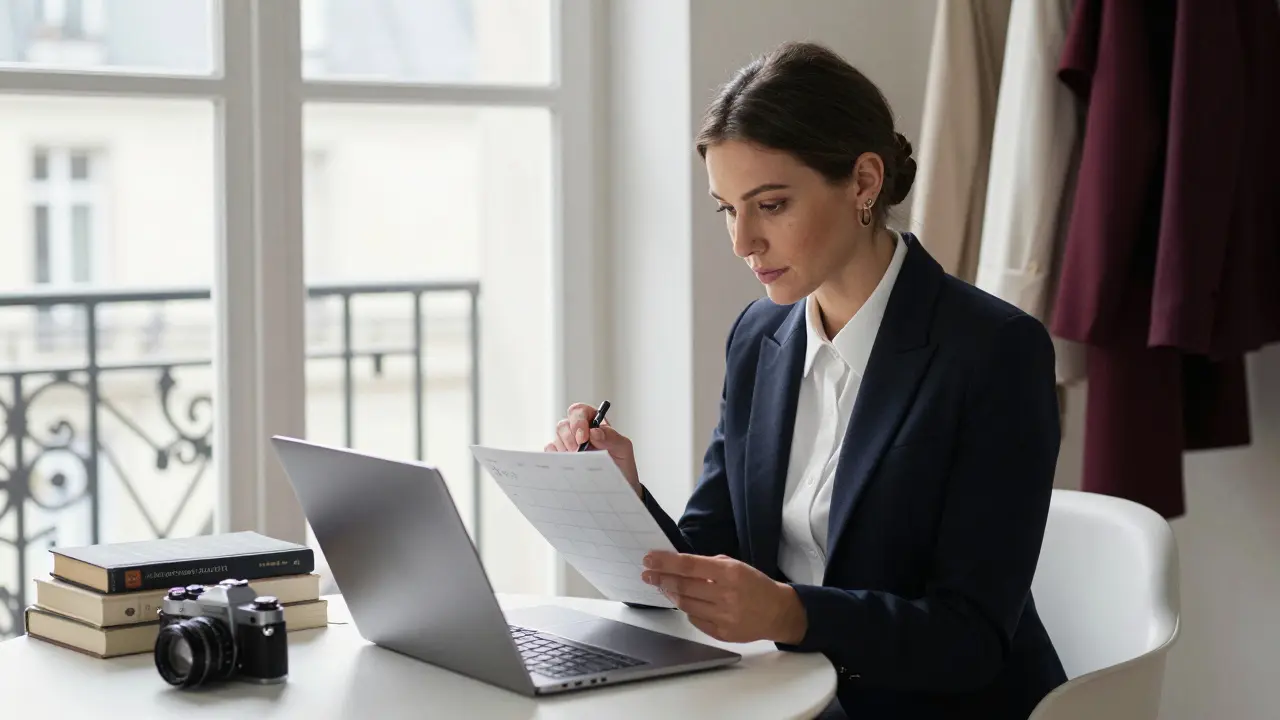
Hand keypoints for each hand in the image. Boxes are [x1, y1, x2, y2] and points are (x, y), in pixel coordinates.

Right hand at [545, 403, 641, 497]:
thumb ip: (611, 437)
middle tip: (577, 451)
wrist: (616, 490)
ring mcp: (568, 444)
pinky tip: (567, 465)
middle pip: (564, 423)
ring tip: (577, 461)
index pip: (580, 411)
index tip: (583, 437)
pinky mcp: (560, 457)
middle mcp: (579, 431)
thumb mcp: (623, 449)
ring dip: (565, 449)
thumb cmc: (621, 466)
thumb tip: (594, 432)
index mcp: (594, 423)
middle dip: (569, 437)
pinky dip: (556, 457)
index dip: (578, 421)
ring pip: (556, 438)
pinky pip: (550, 452)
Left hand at [641, 551, 806, 644]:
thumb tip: (679, 565)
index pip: (689, 565)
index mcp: (730, 573)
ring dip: (670, 594)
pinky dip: (687, 609)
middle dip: (661, 579)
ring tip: (662, 586)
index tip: (649, 559)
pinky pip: (695, 620)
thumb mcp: (737, 566)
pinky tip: (682, 601)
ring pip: (686, 605)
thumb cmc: (755, 585)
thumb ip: (709, 565)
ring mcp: (723, 616)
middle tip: (647, 574)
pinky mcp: (722, 633)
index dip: (666, 562)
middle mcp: (726, 595)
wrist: (777, 612)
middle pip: (683, 587)